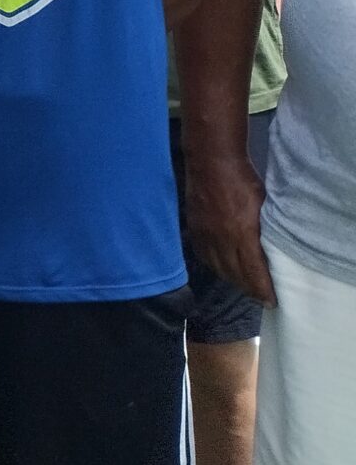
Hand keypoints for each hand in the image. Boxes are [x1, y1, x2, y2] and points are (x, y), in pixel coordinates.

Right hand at [185, 155, 272, 306]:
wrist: (211, 162)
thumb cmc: (243, 180)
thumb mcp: (262, 205)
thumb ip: (262, 230)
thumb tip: (267, 249)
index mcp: (241, 232)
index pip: (252, 270)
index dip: (262, 288)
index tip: (271, 301)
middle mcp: (220, 238)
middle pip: (234, 273)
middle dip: (248, 288)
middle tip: (260, 298)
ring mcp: (204, 234)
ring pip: (217, 267)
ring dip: (231, 279)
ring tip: (242, 286)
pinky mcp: (194, 228)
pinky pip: (203, 255)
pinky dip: (214, 266)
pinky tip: (220, 268)